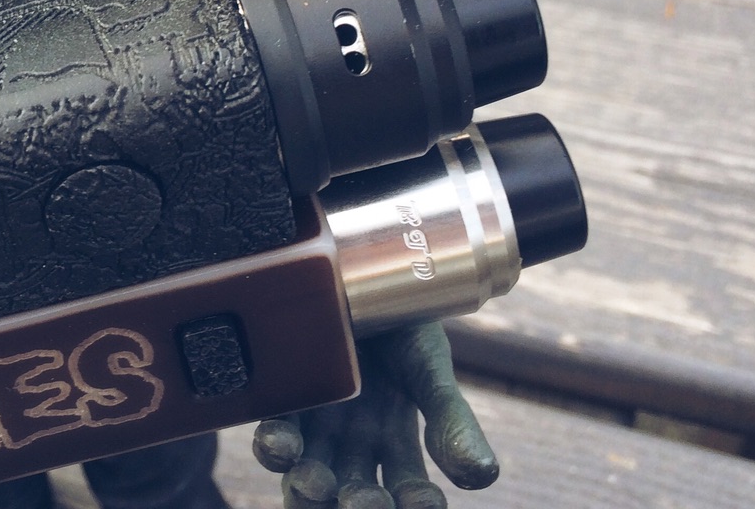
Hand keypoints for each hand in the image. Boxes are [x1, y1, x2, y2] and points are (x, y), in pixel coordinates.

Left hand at [251, 323, 496, 508]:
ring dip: (308, 491)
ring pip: (308, 477)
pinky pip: (272, 432)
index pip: (409, 493)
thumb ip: (451, 419)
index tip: (425, 502)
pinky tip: (281, 444)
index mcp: (396, 440)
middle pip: (354, 494)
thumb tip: (482, 478)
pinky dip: (274, 446)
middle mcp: (353, 442)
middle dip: (357, 506)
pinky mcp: (282, 398)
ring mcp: (315, 424)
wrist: (362, 269)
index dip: (416, 504)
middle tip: (361, 502)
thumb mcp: (430, 366)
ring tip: (313, 485)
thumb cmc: (402, 319)